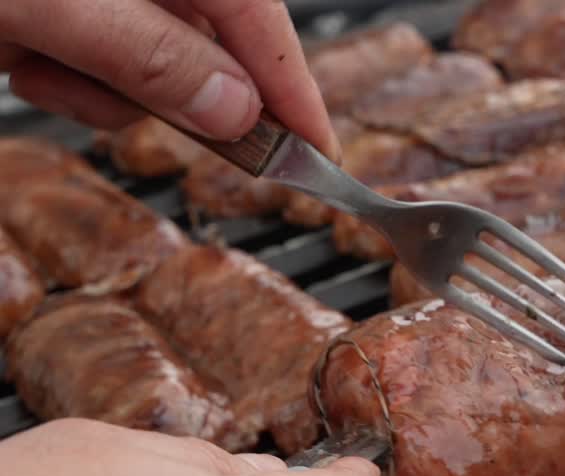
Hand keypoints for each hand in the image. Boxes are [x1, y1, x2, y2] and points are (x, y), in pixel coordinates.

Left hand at [0, 0, 340, 158]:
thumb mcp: (50, 3)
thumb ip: (151, 56)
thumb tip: (238, 110)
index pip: (262, 18)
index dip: (295, 91)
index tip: (319, 156)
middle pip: (206, 41)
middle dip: (176, 89)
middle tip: (147, 114)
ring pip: (144, 61)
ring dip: (101, 85)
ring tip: (41, 63)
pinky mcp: (53, 9)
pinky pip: (89, 58)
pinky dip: (60, 75)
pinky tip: (22, 57)